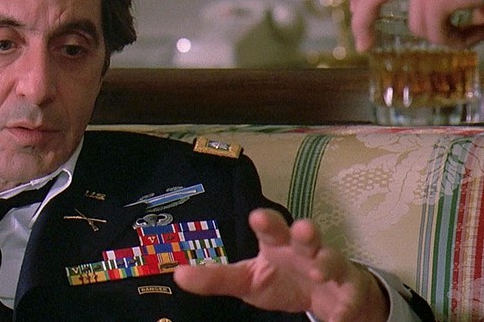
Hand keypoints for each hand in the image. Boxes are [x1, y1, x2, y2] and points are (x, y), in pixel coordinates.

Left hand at [173, 208, 388, 321]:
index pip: (271, 228)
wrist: (328, 297)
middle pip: (307, 236)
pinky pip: (351, 297)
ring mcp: (330, 268)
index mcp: (278, 244)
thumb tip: (177, 275)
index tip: (257, 217)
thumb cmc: (283, 280)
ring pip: (332, 260)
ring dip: (327, 263)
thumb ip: (216, 278)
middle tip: (303, 229)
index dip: (266, 222)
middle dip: (306, 231)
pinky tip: (340, 316)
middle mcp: (305, 251)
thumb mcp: (248, 280)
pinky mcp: (349, 291)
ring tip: (318, 270)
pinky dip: (346, 307)